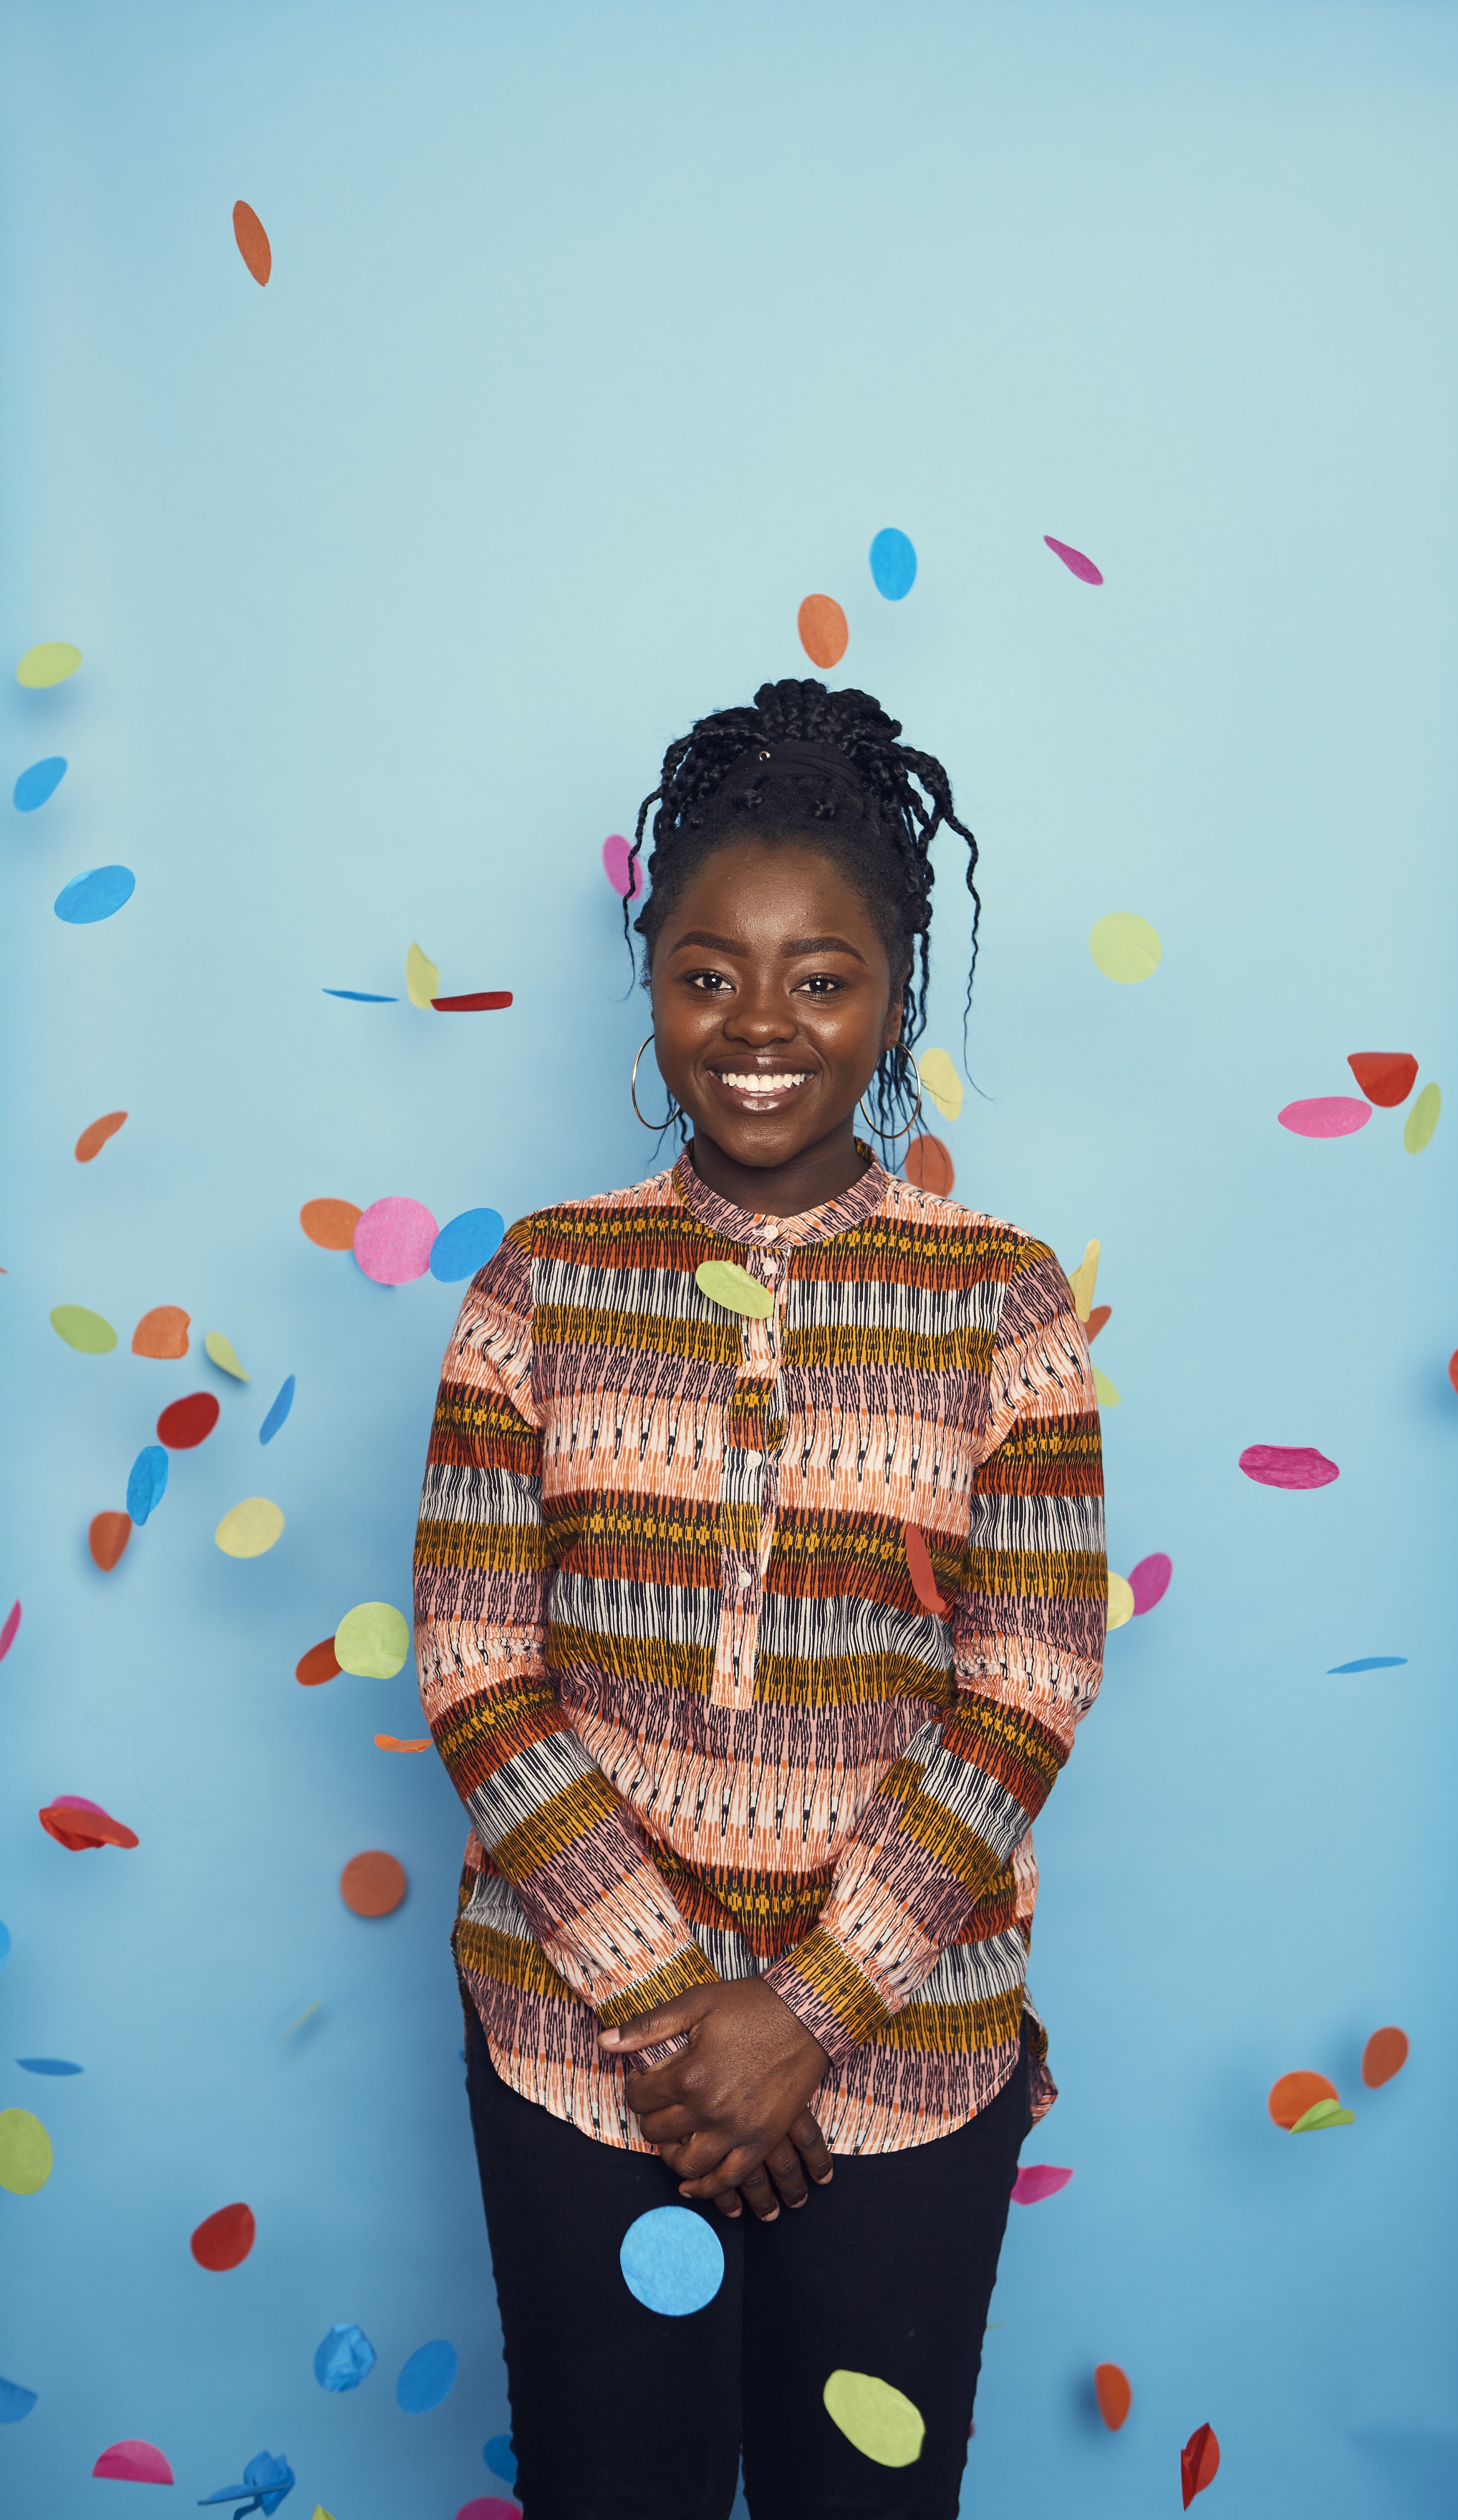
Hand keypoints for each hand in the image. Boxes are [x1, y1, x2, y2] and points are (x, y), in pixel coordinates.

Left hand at [599, 1979, 832, 2220]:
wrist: (808, 2013)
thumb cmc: (750, 2004)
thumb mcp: (695, 2003)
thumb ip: (648, 2026)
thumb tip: (604, 2041)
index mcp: (689, 2073)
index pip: (640, 2097)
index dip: (636, 2088)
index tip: (643, 2082)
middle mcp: (710, 2108)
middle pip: (659, 2132)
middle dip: (652, 2120)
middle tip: (658, 2108)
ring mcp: (738, 2129)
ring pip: (689, 2165)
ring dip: (673, 2158)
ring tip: (673, 2145)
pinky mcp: (763, 2139)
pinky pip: (730, 2178)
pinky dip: (709, 2188)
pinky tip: (695, 2185)